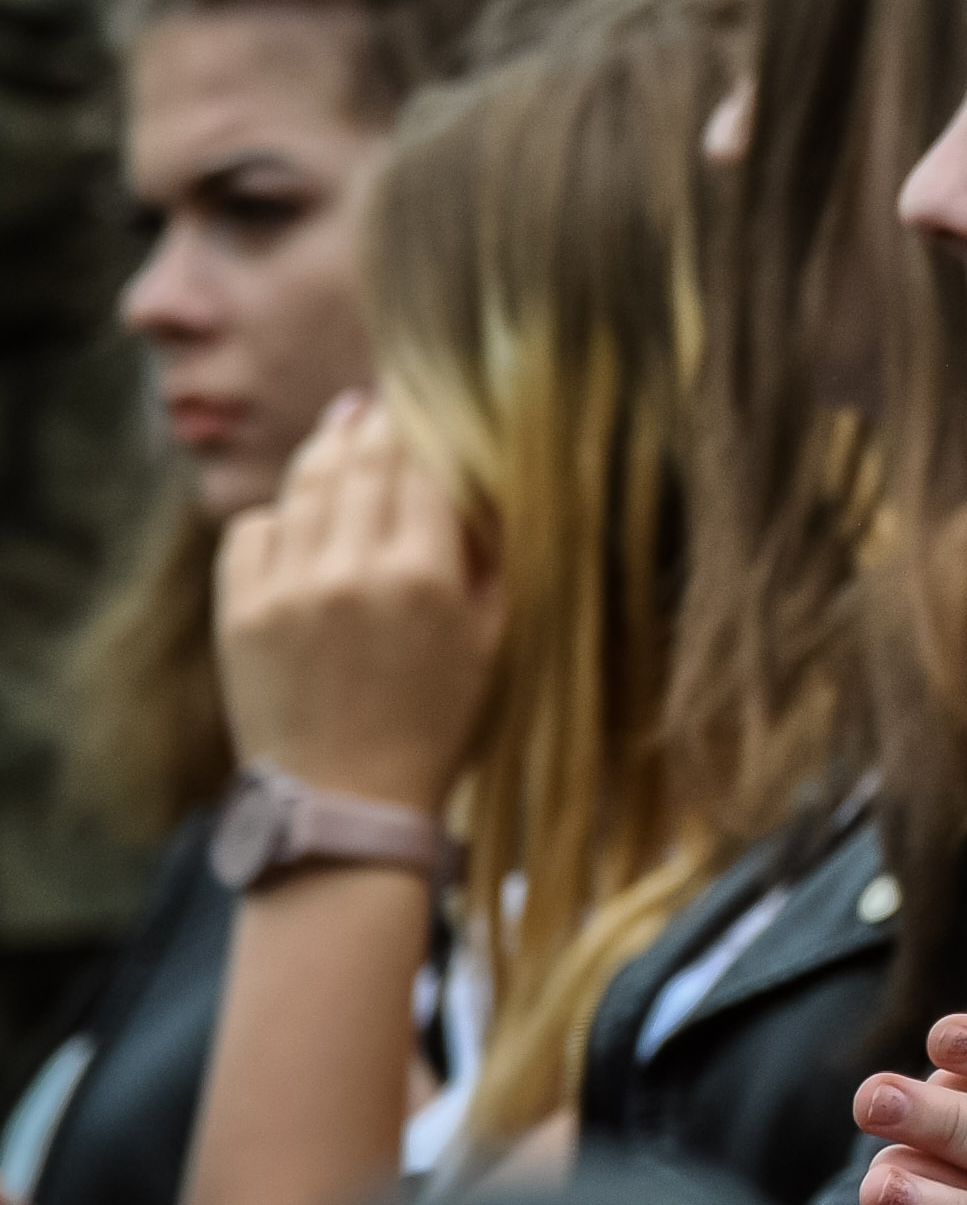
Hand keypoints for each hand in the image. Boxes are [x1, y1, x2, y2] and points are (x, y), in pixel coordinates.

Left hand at [213, 395, 500, 811]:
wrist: (346, 802)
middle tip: (379, 402)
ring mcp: (288, 589)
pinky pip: (252, 529)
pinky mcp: (240, 611)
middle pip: (361, 462)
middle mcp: (352, 572)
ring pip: (304, 484)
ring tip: (339, 428)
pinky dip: (277, 515)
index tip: (426, 411)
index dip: (426, 433)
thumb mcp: (489, 643)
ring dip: (325, 450)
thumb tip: (475, 486)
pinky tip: (296, 516)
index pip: (424, 469)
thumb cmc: (435, 726)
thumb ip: (484, 560)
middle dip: (374, 426)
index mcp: (425, 578)